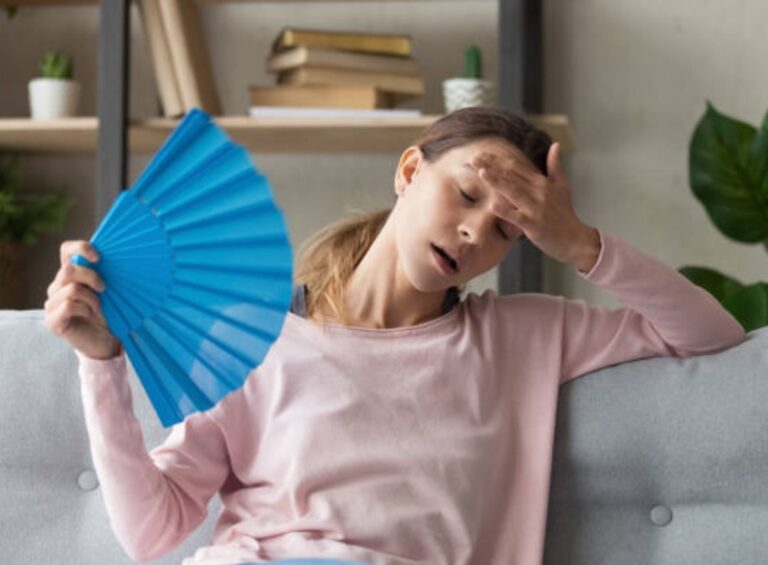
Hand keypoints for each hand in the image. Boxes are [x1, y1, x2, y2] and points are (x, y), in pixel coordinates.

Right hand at [44, 240, 122, 359]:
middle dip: (91, 277)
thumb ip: (106, 275)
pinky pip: (67, 305)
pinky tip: (90, 316)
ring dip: (92, 299)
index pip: (66, 250)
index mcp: (72, 276)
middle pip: (68, 270)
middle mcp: (57, 287)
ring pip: (70, 289)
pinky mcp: (52, 320)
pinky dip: (84, 309)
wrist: (107, 341)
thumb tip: (120, 256)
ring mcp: (52, 304)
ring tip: (99, 309)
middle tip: (104, 289)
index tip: (99, 257)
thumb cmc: (110, 315)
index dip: (80, 248)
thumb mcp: (110, 292)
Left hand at [471, 142, 599, 267]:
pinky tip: (492, 206)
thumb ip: (555, 166)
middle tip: (473, 158)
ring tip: (481, 173)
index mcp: (541, 182)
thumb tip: (555, 145)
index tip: (481, 154)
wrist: (575, 239)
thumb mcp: (562, 186)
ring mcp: (536, 208)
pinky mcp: (534, 225)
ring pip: (513, 192)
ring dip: (497, 182)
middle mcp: (539, 191)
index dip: (498, 159)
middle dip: (492, 166)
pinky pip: (517, 217)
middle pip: (512, 175)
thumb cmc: (565, 214)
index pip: (516, 166)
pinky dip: (505, 211)